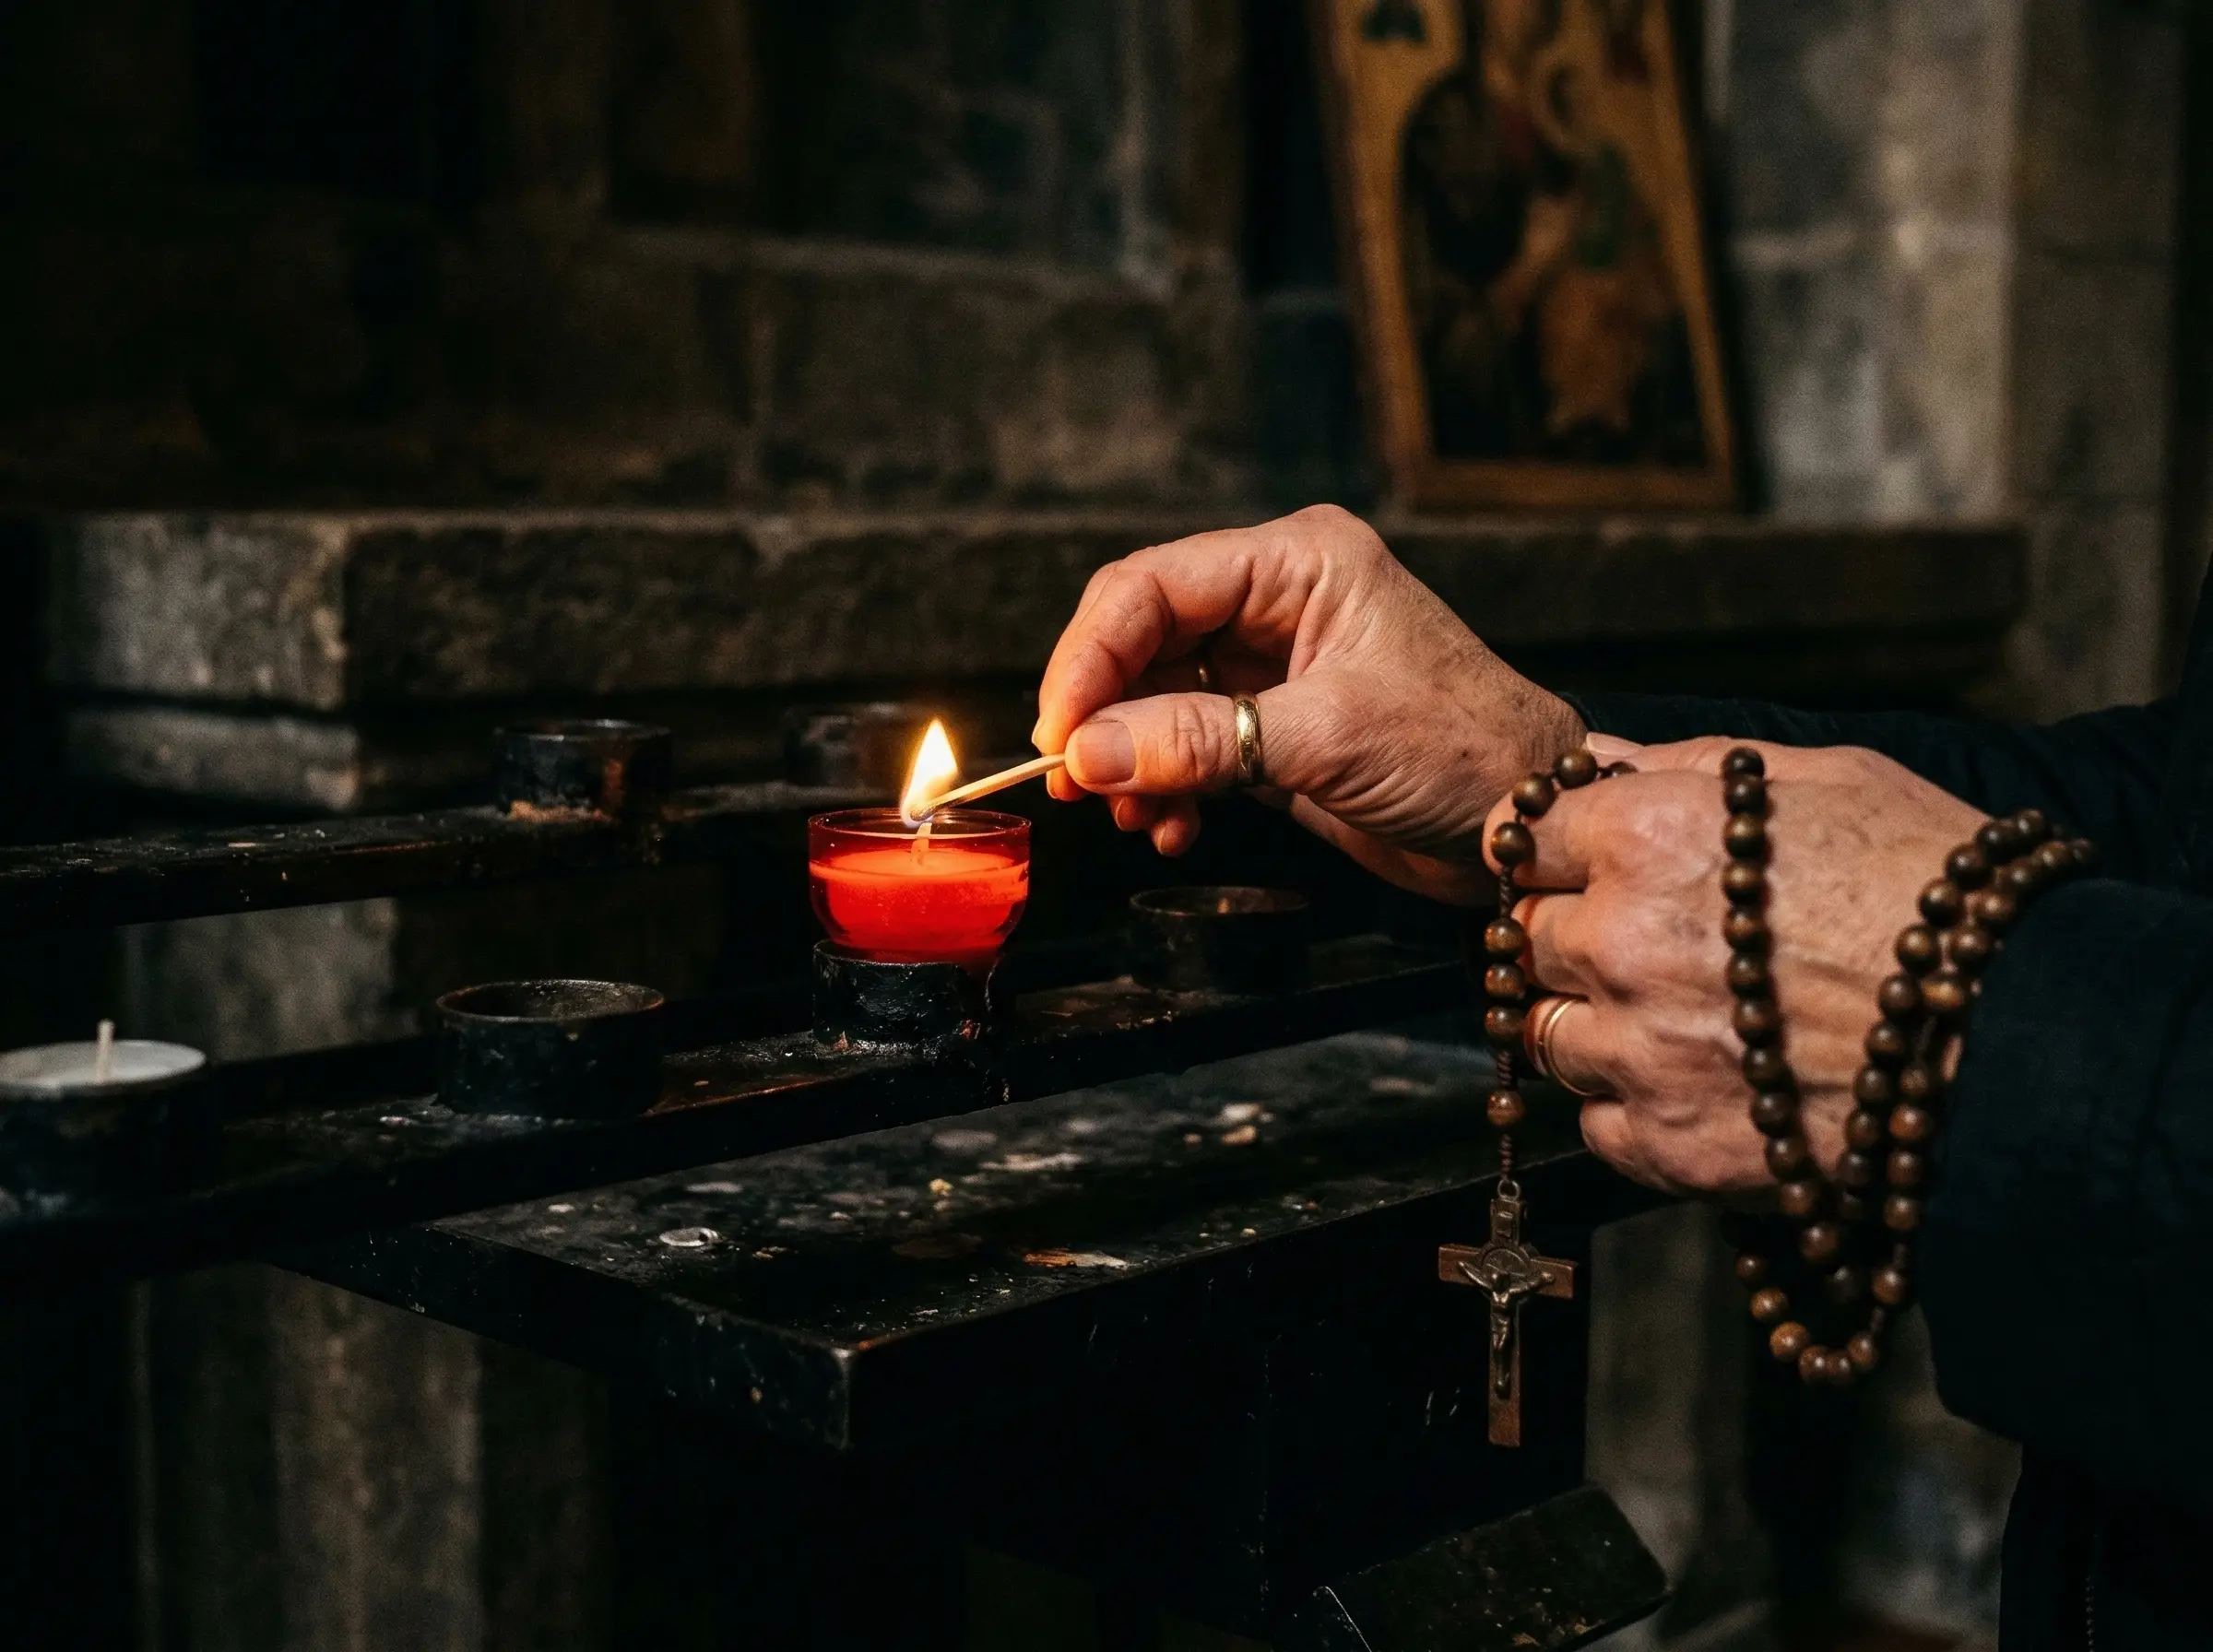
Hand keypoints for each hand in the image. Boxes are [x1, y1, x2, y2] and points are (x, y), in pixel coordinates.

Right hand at [1033, 506, 1587, 902]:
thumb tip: (1088, 754)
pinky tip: (1174, 828)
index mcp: (1297, 562)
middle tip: (1076, 783)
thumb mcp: (1327, 739)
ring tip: (1137, 818)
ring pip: (1152, 699)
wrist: (1528, 822)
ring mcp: (1271, 664)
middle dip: (1103, 715)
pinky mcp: (1270, 726)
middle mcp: (1277, 600)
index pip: (1152, 588)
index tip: (1058, 733)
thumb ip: (1200, 742)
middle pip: (1141, 640)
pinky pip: (1183, 746)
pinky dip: (1165, 788)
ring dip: (1131, 762)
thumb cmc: (1462, 751)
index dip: (1089, 657)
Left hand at [1486, 739, 1985, 1195]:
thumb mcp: (1825, 780)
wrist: (2026, 1032)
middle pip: (1528, 938)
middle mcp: (1621, 940)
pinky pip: (1594, 1123)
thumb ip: (1689, 766)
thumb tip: (1599, 758)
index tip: (1585, 869)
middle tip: (1650, 949)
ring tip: (1683, 1021)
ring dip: (1595, 1026)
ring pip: (1549, 1034)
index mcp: (1647, 837)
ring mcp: (1638, 1049)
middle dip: (1573, 938)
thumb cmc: (1934, 888)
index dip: (1557, 855)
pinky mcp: (1667, 1142)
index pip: (1524, 840)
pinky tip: (1703, 1083)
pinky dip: (1631, 1108)